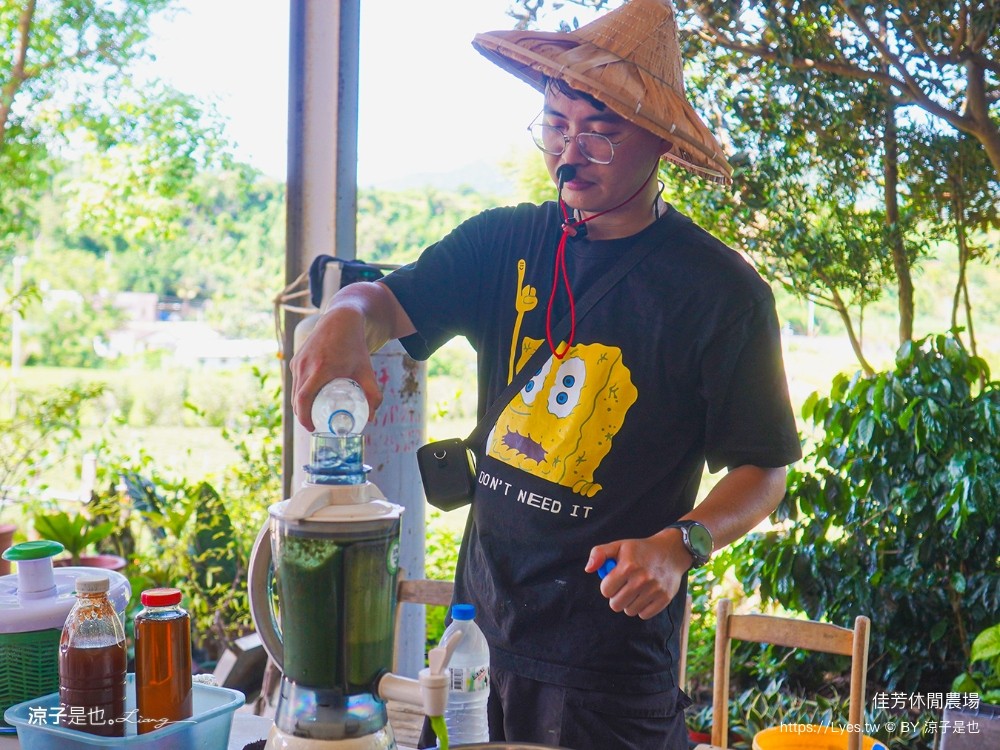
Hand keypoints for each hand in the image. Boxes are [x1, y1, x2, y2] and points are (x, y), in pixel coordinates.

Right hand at [289, 306, 382, 431]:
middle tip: (315, 425)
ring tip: (312, 414)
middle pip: (298, 398)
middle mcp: (305, 365)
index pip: (304, 399)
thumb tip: (372, 418)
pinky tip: (309, 398)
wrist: (341, 319)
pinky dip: (300, 391)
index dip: (304, 417)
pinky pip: (296, 380)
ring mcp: (299, 361)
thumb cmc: (354, 345)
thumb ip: (373, 394)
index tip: (312, 428)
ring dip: (301, 404)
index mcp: (321, 369)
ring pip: (295, 389)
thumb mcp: (367, 370)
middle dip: (303, 415)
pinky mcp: (297, 358)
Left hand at [585, 529, 689, 619]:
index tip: (613, 581)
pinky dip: (642, 608)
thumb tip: (588, 569)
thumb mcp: (619, 546)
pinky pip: (644, 614)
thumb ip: (599, 554)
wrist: (671, 552)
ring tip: (635, 590)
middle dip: (616, 597)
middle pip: (616, 605)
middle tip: (623, 587)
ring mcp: (654, 590)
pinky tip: (645, 595)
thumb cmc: (640, 550)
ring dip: (629, 603)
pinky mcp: (664, 599)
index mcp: (628, 566)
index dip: (607, 587)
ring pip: (629, 611)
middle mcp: (641, 579)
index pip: (606, 590)